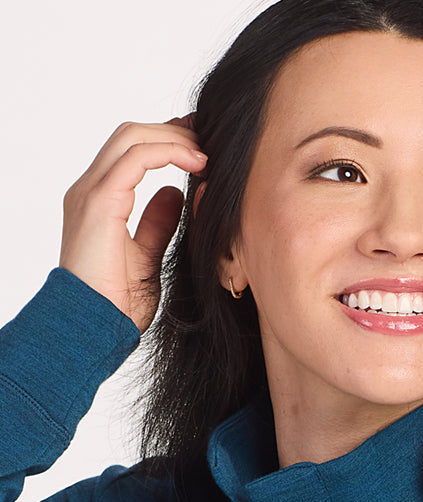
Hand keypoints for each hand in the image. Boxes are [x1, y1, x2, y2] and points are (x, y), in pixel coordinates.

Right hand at [59, 117, 206, 331]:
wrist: (95, 325)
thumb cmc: (116, 302)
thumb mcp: (146, 255)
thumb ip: (157, 222)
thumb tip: (175, 194)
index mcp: (98, 201)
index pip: (130, 152)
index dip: (166, 142)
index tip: (201, 148)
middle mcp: (89, 190)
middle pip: (130, 135)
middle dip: (172, 131)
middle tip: (209, 139)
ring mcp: (91, 193)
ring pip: (131, 137)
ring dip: (173, 138)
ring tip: (206, 153)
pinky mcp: (100, 202)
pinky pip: (136, 158)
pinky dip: (168, 152)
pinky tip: (196, 163)